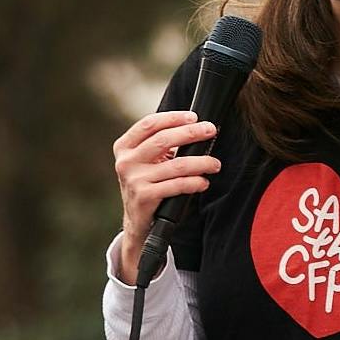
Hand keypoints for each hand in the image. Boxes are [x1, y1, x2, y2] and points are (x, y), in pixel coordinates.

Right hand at [112, 109, 219, 284]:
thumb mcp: (145, 162)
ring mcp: (134, 179)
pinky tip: (204, 182)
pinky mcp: (144, 197)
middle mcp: (126, 161)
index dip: (173, 117)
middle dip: (191, 133)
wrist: (137, 222)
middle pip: (163, 139)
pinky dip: (195, 182)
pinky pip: (177, 185)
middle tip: (210, 130)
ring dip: (201, 162)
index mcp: (124, 147)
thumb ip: (160, 144)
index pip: (149, 124)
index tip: (194, 116)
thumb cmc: (147, 185)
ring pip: (176, 165)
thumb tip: (194, 126)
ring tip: (215, 163)